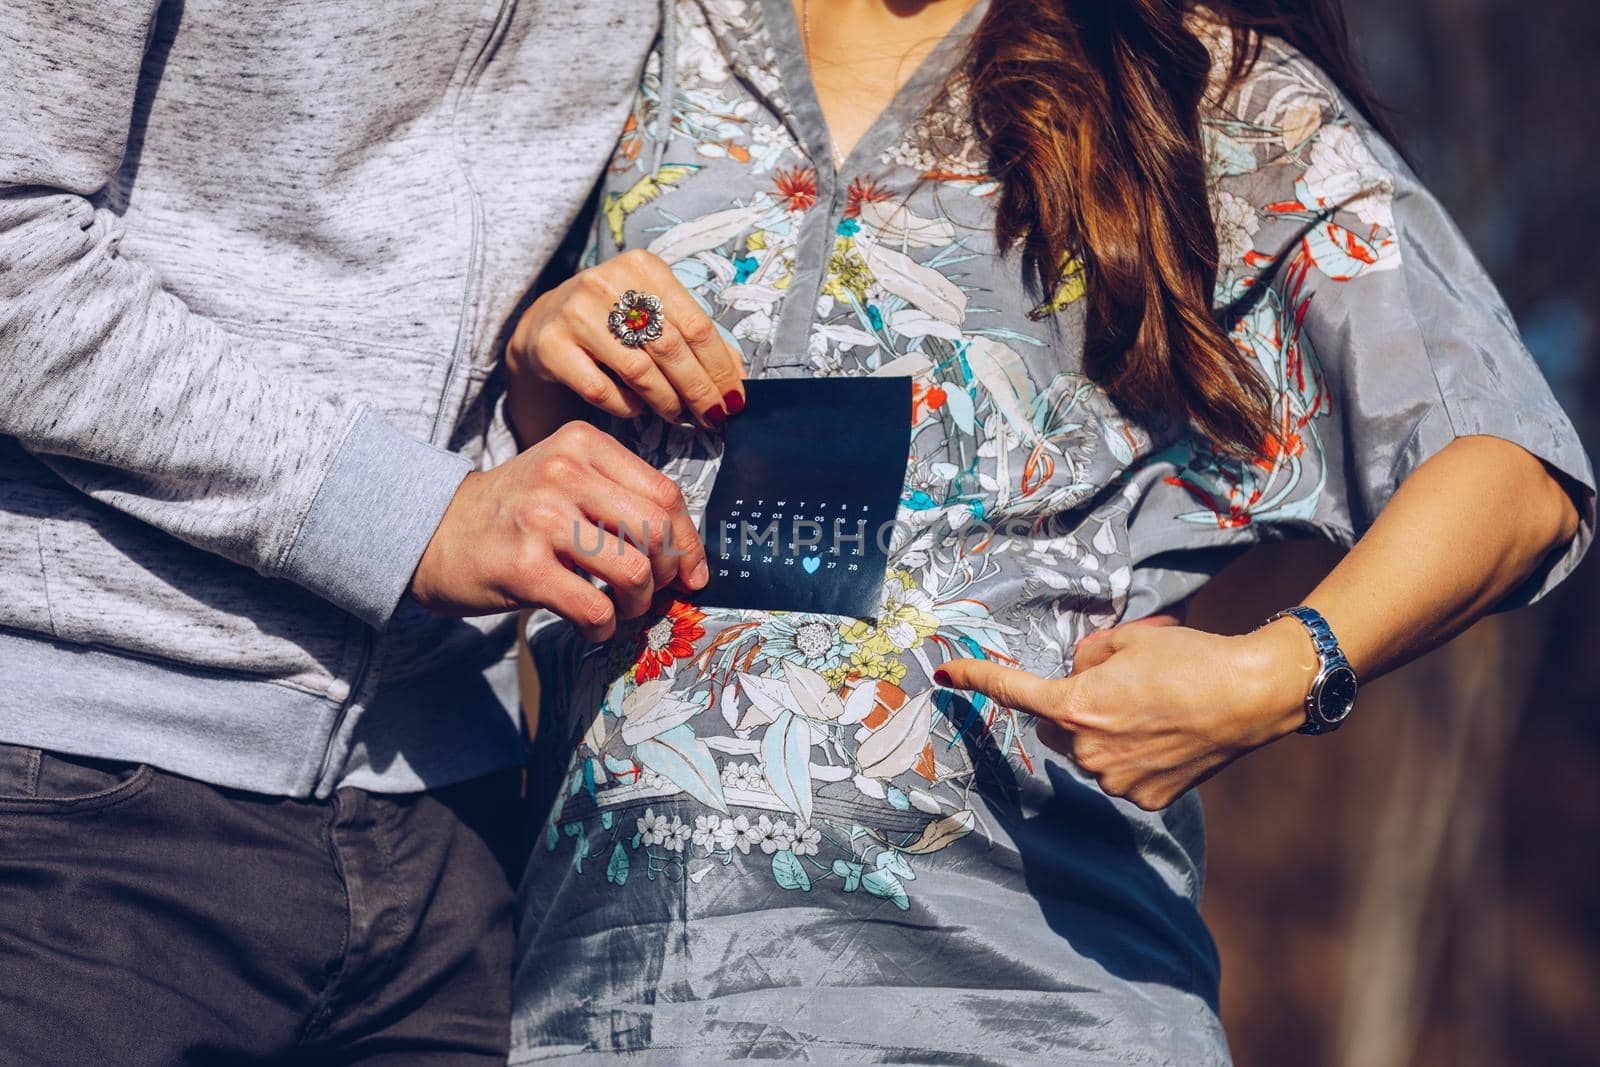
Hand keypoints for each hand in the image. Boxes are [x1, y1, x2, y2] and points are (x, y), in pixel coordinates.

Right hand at [407, 421, 707, 641]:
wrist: (433, 533)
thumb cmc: (514, 514)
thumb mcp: (565, 481)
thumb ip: (621, 500)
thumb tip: (688, 557)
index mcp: (583, 445)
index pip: (664, 494)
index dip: (688, 541)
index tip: (691, 573)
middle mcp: (563, 473)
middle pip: (656, 530)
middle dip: (667, 573)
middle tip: (653, 592)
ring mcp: (541, 519)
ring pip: (634, 571)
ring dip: (637, 604)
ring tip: (620, 609)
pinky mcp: (524, 567)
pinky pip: (594, 609)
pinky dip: (603, 628)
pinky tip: (592, 625)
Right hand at [507, 248, 745, 429]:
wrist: (545, 326)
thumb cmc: (614, 323)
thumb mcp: (654, 314)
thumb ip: (694, 339)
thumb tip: (737, 381)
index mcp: (643, 268)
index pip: (696, 324)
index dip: (721, 368)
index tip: (734, 399)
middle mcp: (606, 283)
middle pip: (670, 347)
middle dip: (699, 390)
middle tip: (713, 417)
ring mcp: (574, 313)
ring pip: (638, 371)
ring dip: (667, 402)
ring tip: (679, 415)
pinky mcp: (551, 346)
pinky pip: (601, 390)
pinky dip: (627, 406)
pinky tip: (636, 408)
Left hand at [935, 614, 1317, 810]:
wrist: (1253, 695)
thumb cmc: (1191, 659)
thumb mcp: (1127, 640)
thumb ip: (1086, 658)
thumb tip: (1076, 674)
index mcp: (1076, 707)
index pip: (1013, 692)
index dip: (977, 679)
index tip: (946, 674)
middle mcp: (1088, 752)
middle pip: (1056, 727)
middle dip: (1071, 707)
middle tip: (1115, 686)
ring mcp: (1115, 781)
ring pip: (1088, 753)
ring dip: (1103, 734)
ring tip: (1152, 710)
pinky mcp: (1144, 799)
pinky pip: (1119, 774)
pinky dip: (1132, 757)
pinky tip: (1166, 737)